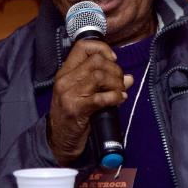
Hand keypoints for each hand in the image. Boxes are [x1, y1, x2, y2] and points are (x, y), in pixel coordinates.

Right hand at [48, 41, 133, 165]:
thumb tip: (129, 78)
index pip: (83, 46)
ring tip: (120, 92)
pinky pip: (101, 97)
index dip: (102, 49)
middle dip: (115, 70)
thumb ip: (104, 82)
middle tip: (120, 82)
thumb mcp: (83, 94)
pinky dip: (115, 97)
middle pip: (96, 61)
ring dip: (116, 83)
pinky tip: (119, 100)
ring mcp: (69, 94)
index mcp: (65, 72)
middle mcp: (65, 80)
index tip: (113, 60)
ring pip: (99, 76)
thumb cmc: (72, 115)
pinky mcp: (76, 110)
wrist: (58, 141)